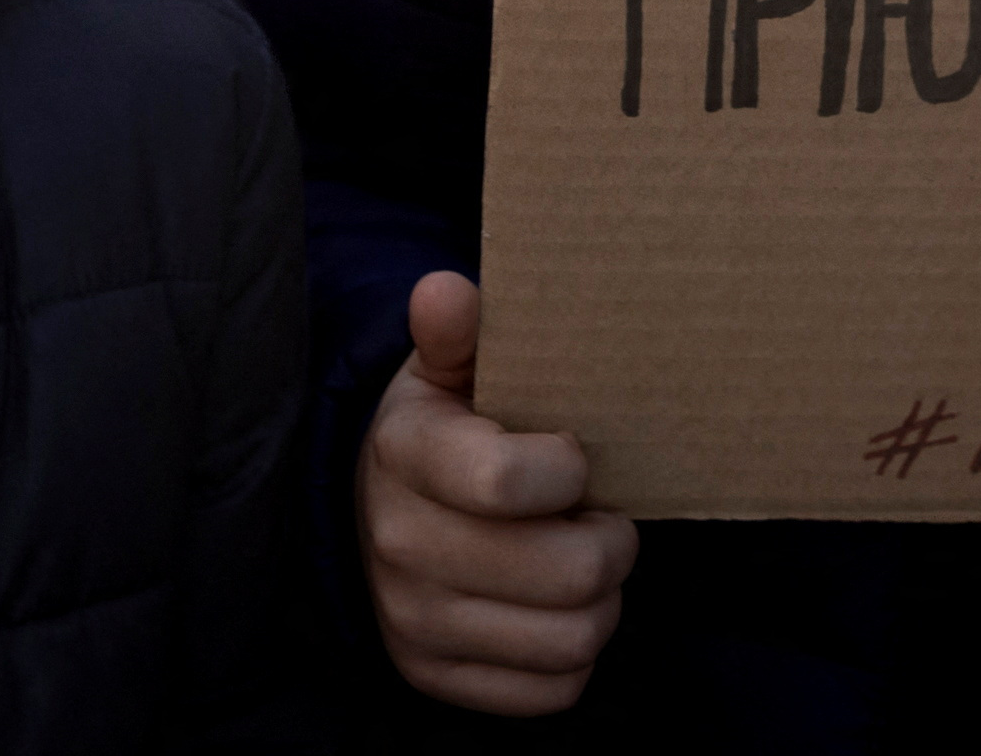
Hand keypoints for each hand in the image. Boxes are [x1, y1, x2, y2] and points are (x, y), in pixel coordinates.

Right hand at [357, 270, 637, 715]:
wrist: (369, 511)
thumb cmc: (440, 431)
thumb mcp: (444, 371)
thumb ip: (456, 332)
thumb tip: (445, 291)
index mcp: (405, 454)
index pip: (509, 482)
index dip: (569, 469)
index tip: (574, 454)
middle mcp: (400, 546)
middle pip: (568, 572)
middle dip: (611, 541)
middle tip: (601, 514)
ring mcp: (415, 622)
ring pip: (573, 638)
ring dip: (601, 599)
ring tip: (582, 558)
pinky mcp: (436, 678)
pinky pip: (555, 689)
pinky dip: (574, 651)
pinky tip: (554, 606)